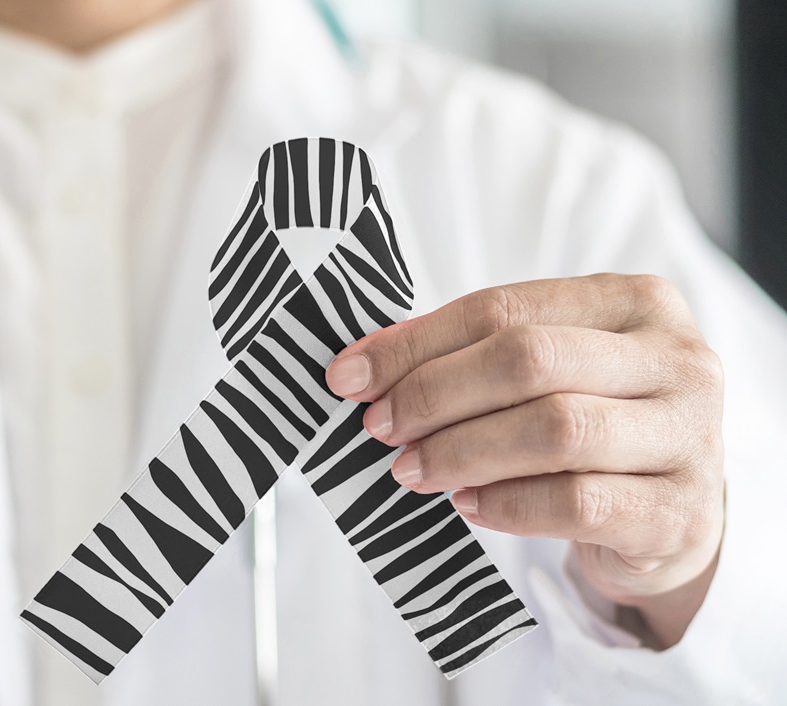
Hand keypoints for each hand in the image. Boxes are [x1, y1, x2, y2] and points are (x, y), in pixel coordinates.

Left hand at [325, 274, 724, 648]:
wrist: (673, 517)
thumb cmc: (594, 424)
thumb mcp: (548, 372)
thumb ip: (469, 354)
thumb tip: (363, 362)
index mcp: (635, 301)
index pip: (504, 309)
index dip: (416, 343)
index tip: (350, 375)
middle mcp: (676, 359)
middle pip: (530, 361)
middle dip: (435, 394)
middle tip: (380, 427)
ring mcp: (688, 436)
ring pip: (554, 430)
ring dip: (462, 451)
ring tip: (411, 470)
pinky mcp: (678, 513)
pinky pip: (577, 503)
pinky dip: (507, 504)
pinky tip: (467, 505)